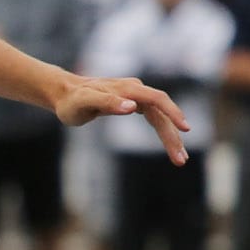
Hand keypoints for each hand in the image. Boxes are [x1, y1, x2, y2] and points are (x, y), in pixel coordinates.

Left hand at [52, 74, 190, 165]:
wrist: (64, 94)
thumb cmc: (72, 101)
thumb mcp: (84, 103)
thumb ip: (107, 102)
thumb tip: (132, 107)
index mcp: (127, 88)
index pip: (157, 100)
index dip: (172, 114)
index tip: (184, 130)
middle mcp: (135, 89)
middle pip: (162, 112)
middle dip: (173, 135)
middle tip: (180, 160)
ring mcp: (136, 96)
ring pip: (160, 117)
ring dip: (171, 137)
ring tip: (179, 158)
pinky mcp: (133, 103)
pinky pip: (154, 117)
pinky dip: (163, 131)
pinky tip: (170, 143)